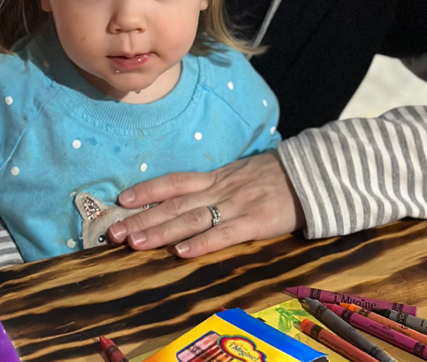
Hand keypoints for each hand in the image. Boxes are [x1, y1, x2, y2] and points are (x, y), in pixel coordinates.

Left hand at [107, 151, 303, 257]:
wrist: (311, 174)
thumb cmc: (273, 176)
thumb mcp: (239, 173)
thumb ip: (214, 185)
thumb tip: (183, 195)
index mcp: (216, 177)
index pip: (174, 182)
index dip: (147, 191)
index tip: (121, 201)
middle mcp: (221, 188)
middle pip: (175, 203)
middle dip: (143, 218)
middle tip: (115, 232)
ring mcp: (238, 204)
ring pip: (193, 218)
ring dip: (162, 231)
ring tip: (136, 243)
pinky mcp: (257, 221)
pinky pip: (226, 233)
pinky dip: (202, 243)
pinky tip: (182, 252)